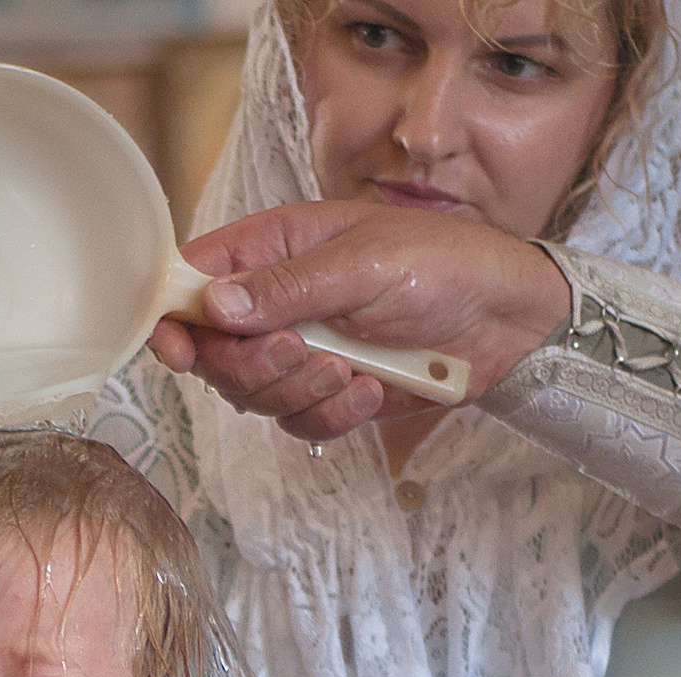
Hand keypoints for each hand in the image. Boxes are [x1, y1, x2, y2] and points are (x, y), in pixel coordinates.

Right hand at [146, 201, 570, 441]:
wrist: (506, 318)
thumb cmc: (443, 263)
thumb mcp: (364, 263)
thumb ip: (288, 287)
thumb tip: (215, 303)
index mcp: (275, 249)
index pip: (196, 280)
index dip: (175, 315)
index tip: (175, 346)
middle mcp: (278, 302)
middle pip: (215, 352)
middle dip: (252, 364)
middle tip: (300, 351)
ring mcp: (303, 351)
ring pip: (253, 395)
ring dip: (298, 391)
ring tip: (348, 369)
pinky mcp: (331, 394)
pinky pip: (300, 423)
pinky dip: (332, 415)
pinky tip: (370, 390)